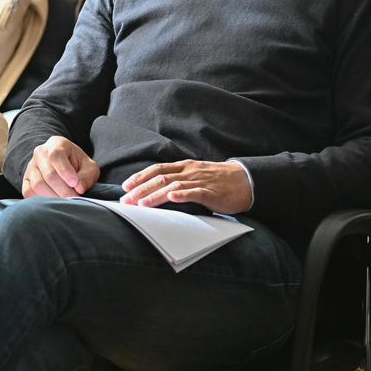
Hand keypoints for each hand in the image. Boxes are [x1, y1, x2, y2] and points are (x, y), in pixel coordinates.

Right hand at [21, 136, 99, 197]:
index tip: (75, 183)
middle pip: (48, 174)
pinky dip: (41, 200)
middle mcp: (40, 153)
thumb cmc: (78, 166)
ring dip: (54, 197)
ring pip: (37, 185)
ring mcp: (31, 167)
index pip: (56, 156)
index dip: (65, 171)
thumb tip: (79, 188)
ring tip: (66, 201)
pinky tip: (53, 202)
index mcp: (56, 144)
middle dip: (63, 189)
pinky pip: (28, 192)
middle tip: (74, 198)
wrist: (64, 166)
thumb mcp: (89, 166)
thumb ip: (87, 176)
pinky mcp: (26, 180)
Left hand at [120, 159, 251, 214]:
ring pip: (173, 185)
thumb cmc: (217, 180)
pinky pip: (195, 193)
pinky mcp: (211, 192)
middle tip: (126, 200)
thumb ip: (178, 179)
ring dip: (155, 195)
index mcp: (184, 167)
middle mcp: (189, 171)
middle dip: (141, 189)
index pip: (157, 169)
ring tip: (142, 204)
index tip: (125, 187)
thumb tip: (156, 189)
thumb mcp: (194, 175)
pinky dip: (182, 195)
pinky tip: (172, 198)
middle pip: (160, 178)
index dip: (140, 177)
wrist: (245, 180)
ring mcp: (200, 181)